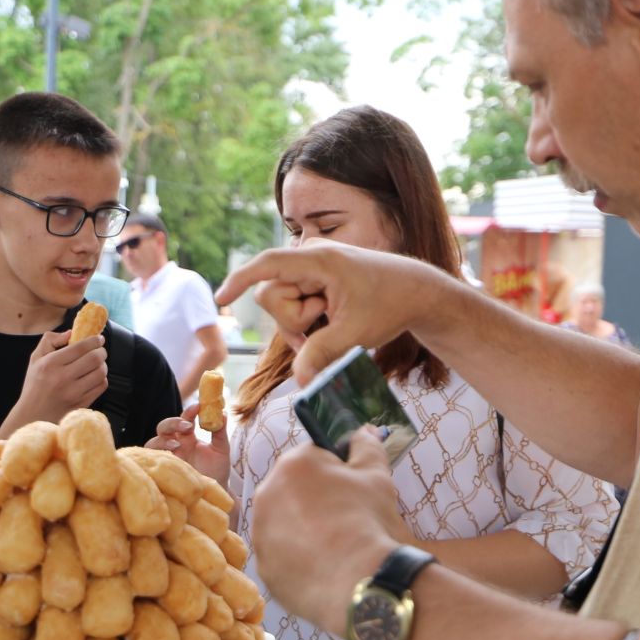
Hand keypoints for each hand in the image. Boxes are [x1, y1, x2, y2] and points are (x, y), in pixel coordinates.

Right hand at [1, 331, 107, 432]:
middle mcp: (63, 378)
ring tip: (97, 364)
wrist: (32, 415)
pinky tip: (94, 377)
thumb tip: (70, 333)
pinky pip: (101, 387)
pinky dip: (102, 379)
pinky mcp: (81, 404)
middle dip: (102, 351)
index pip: (81, 347)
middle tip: (99, 351)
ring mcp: (74, 393)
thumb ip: (50, 340)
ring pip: (101, 372)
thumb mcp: (35, 359)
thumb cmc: (35, 386)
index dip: (95, 340)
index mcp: (51, 364)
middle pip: (95, 358)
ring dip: (103, 365)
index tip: (98, 339)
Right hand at [147, 403, 230, 485]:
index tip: (198, 406)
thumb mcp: (221, 449)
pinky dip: (156, 457)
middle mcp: (175, 444)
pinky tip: (168, 458)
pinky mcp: (163, 471)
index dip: (188, 411)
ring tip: (177, 446)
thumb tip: (222, 413)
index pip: (184, 418)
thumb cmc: (217, 470)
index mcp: (188, 437)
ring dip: (162, 441)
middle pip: (164, 427)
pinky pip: (152, 461)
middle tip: (187, 426)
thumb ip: (220, 432)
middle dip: (173, 423)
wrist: (214, 494)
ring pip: (153, 442)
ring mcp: (168, 458)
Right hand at [217, 241, 461, 385]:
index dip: (240, 280)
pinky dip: (307, 321)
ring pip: (282, 304)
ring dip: (301, 324)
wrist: (417, 292)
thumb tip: (300, 381)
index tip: (221, 299)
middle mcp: (312, 258)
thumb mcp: (356, 333)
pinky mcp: (317, 279)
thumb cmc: (390, 305)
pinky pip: (295, 303)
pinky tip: (329, 322)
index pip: (268, 265)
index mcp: (320, 261)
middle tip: (323, 326)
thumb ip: (323, 354)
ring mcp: (314, 269)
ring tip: (333, 324)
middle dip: (291, 320)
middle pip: (271, 295)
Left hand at [250, 429, 404, 635]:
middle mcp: (266, 494)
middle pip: (293, 491)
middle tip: (345, 520)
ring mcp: (261, 533)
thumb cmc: (368, 522)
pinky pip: (282, 556)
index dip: (336, 473)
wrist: (360, 582)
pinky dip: (298, 560)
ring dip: (304, 529)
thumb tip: (364, 431)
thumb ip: (367, 447)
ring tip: (334, 546)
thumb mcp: (376, 476)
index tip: (351, 491)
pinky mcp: (264, 567)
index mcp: (292, 465)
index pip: (312, 458)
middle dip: (316, 500)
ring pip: (284, 524)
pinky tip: (323, 567)